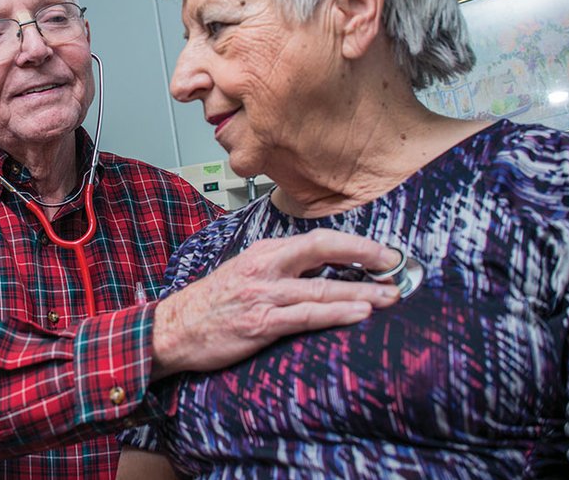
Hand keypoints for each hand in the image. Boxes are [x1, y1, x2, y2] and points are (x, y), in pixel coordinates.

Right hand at [151, 229, 400, 377]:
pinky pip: (306, 316)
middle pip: (322, 250)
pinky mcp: (260, 324)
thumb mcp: (244, 274)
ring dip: (361, 292)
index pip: (316, 240)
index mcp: (263, 253)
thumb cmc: (210, 304)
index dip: (352, 243)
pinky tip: (360, 313)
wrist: (174, 329)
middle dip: (363, 255)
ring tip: (389, 296)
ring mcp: (263, 295)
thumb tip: (320, 273)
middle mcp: (265, 268)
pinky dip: (336, 314)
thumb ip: (279, 270)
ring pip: (321, 289)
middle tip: (394, 266)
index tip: (380, 252)